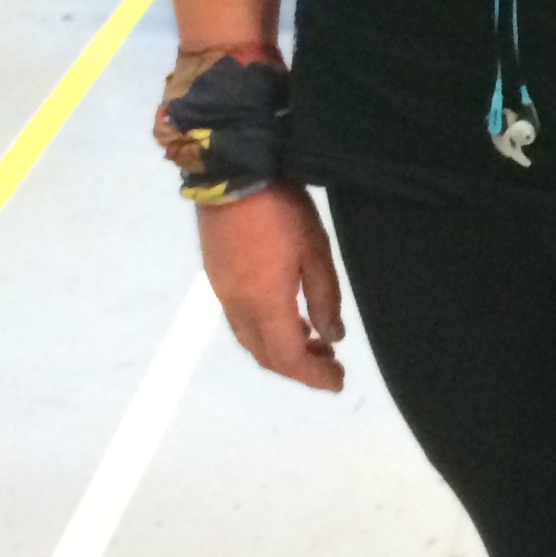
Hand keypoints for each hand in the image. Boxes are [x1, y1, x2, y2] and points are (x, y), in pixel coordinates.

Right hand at [198, 185, 344, 389]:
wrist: (231, 174)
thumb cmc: (281, 210)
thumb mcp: (315, 252)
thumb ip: (324, 299)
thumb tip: (333, 338)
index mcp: (264, 304)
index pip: (289, 358)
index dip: (314, 376)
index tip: (339, 382)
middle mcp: (238, 307)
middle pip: (266, 355)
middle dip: (299, 367)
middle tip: (331, 364)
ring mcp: (222, 293)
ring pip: (251, 340)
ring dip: (282, 350)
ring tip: (315, 343)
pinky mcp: (216, 277)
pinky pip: (241, 321)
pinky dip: (266, 332)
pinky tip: (288, 318)